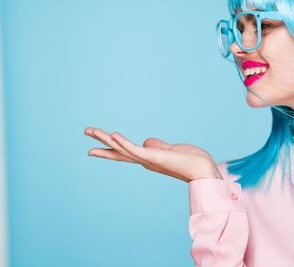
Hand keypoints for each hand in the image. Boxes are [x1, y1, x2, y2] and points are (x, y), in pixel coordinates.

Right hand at [84, 127, 222, 181]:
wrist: (202, 169)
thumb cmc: (190, 161)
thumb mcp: (170, 150)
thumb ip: (156, 146)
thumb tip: (146, 141)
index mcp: (147, 158)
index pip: (124, 152)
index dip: (109, 149)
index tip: (92, 148)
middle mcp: (145, 160)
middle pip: (118, 151)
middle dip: (101, 143)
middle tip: (86, 131)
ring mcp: (148, 159)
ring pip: (122, 149)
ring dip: (106, 139)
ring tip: (92, 130)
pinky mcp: (154, 158)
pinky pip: (135, 150)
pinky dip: (123, 143)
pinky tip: (113, 134)